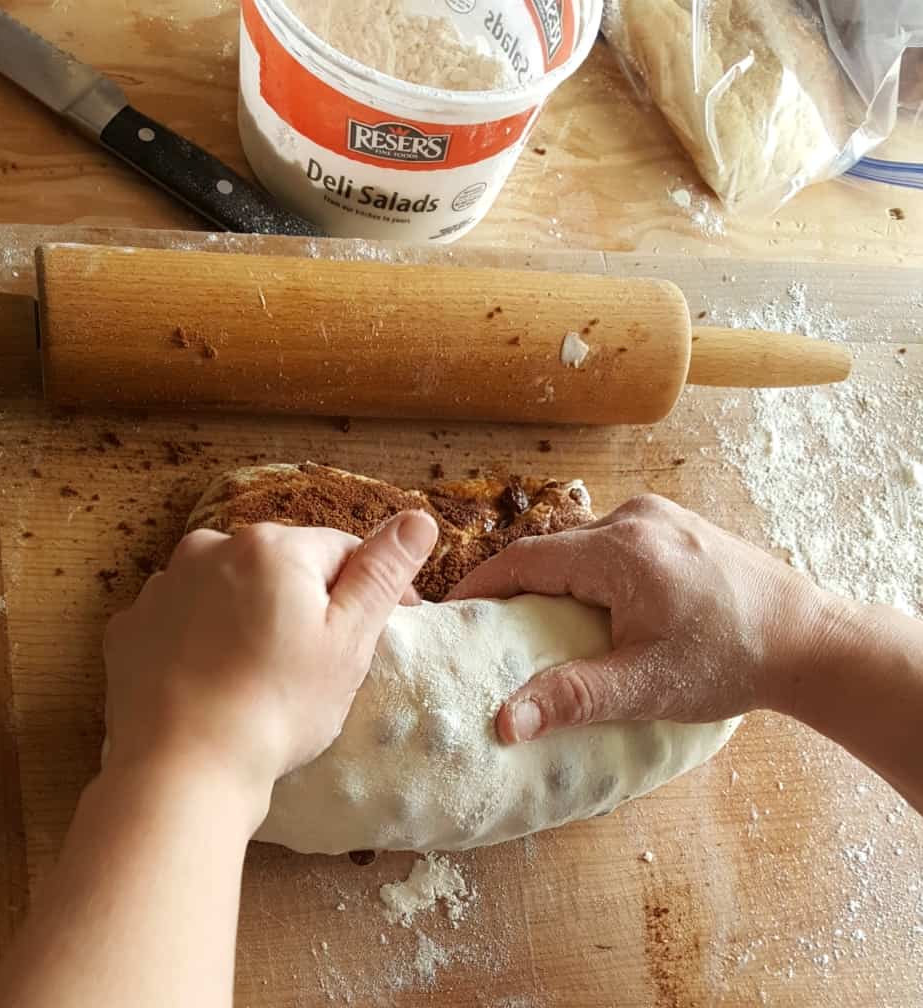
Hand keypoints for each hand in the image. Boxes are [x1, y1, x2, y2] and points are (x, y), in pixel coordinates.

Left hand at [102, 511, 438, 813]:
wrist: (180, 771)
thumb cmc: (277, 705)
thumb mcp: (348, 640)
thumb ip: (382, 572)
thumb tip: (418, 518)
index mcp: (272, 546)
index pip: (340, 550)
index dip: (368, 589)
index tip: (381, 633)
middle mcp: (209, 549)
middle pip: (281, 566)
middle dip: (304, 602)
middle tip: (316, 663)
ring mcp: (162, 587)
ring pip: (228, 590)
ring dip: (249, 616)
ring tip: (260, 676)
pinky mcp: (129, 627)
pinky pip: (183, 620)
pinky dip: (201, 640)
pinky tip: (214, 681)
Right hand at [448, 495, 844, 742]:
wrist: (808, 640)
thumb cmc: (729, 661)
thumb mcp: (645, 685)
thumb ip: (571, 697)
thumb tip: (505, 721)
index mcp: (620, 551)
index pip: (525, 559)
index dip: (482, 585)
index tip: (453, 613)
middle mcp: (635, 518)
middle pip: (552, 548)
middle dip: (518, 584)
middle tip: (496, 628)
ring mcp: (658, 516)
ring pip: (581, 543)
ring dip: (556, 576)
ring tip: (540, 621)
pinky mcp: (675, 524)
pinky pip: (611, 540)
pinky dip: (589, 568)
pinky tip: (595, 604)